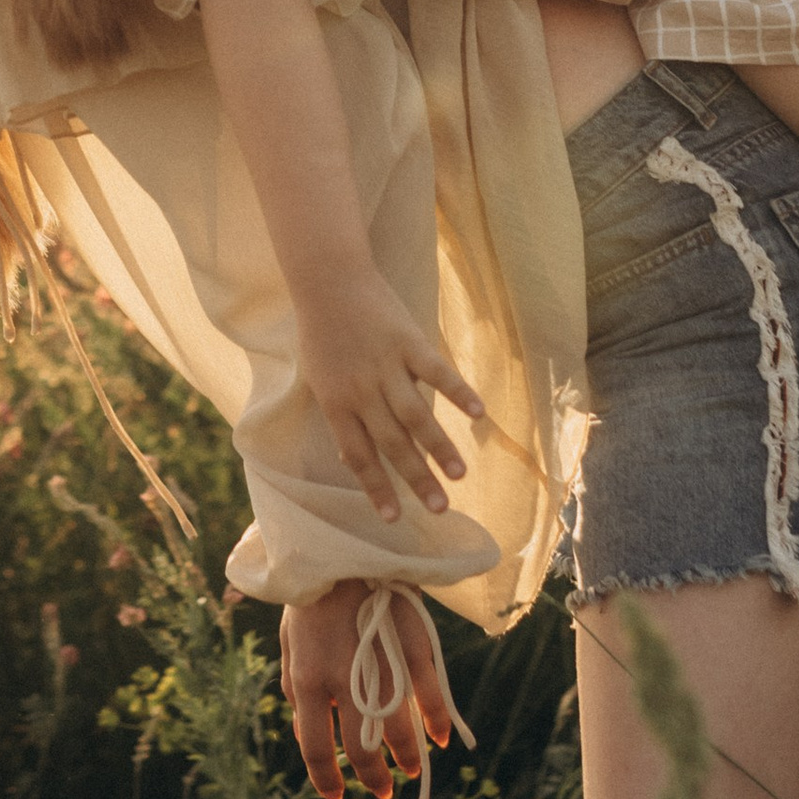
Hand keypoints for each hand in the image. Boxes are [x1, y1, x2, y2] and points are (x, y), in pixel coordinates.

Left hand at [281, 581, 453, 798]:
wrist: (342, 545)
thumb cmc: (311, 597)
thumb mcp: (289, 642)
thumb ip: (295, 688)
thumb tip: (305, 731)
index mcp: (307, 678)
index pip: (316, 746)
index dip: (326, 780)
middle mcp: (342, 676)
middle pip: (361, 746)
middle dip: (372, 777)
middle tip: (380, 791)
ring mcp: (378, 660)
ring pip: (397, 725)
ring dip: (406, 756)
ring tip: (409, 770)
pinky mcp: (409, 641)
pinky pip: (429, 690)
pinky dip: (438, 718)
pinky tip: (441, 737)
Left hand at [291, 266, 481, 518]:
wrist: (328, 280)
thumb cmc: (322, 333)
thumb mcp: (320, 380)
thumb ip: (339, 418)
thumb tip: (349, 461)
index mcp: (336, 403)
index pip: (358, 456)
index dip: (375, 488)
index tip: (393, 519)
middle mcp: (362, 391)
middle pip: (392, 444)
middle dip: (416, 479)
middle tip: (439, 509)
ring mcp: (387, 366)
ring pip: (416, 416)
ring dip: (439, 447)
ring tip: (460, 474)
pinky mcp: (408, 341)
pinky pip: (436, 372)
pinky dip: (458, 393)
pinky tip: (478, 414)